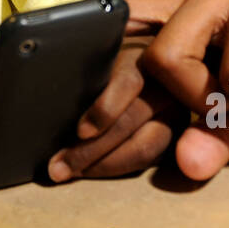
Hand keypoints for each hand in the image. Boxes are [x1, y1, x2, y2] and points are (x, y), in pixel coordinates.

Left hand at [46, 33, 180, 181]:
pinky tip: (91, 170)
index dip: (104, 109)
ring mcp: (174, 112)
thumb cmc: (114, 60)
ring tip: (71, 171)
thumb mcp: (104, 55)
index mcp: (142, 57)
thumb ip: (90, 69)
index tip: (80, 131)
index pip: (128, 82)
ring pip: (144, 148)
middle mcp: (164, 85)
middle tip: (59, 165)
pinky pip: (149, 159)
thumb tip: (52, 83)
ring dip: (103, 165)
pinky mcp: (176, 135)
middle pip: (131, 122)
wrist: (155, 62)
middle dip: (91, 149)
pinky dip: (117, 168)